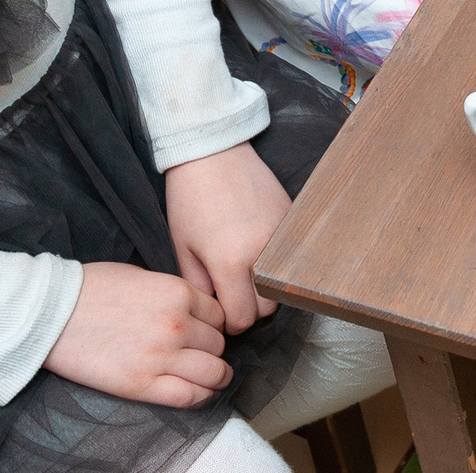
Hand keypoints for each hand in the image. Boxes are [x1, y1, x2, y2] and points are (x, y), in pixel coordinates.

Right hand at [44, 262, 229, 407]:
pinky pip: (189, 396)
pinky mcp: (141, 385)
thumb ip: (173, 294)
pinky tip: (198, 392)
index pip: (218, 315)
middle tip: (200, 353)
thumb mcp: (142, 277)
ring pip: (213, 372)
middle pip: (217, 344)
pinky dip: (201, 396)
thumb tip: (193, 311)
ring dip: (215, 375)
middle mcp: (176, 325)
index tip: (205, 331)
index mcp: (178, 293)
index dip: (213, 324)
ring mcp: (160, 357)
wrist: (50, 313)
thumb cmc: (91, 289)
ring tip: (209, 376)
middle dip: (211, 349)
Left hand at [165, 142, 288, 335]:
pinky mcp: (292, 220)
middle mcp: (262, 251)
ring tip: (245, 271)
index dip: (229, 322)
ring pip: (282, 284)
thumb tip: (216, 310)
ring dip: (265, 287)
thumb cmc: (190, 199)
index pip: (243, 318)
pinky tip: (257, 248)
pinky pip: (289, 257)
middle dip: (249, 307)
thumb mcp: (183, 247)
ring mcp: (282, 235)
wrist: (213, 152)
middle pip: (268, 307)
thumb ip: (200, 286)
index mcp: (230, 261)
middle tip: (232, 293)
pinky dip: (276, 262)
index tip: (220, 312)